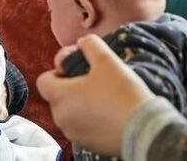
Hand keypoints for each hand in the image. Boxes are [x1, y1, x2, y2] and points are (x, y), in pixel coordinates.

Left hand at [37, 34, 154, 155]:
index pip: (43, 81)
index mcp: (59, 96)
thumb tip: (82, 42)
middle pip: (57, 97)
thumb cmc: (122, 93)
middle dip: (71, 88)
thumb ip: (90, 44)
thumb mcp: (106, 59)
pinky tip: (110, 114)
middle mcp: (61, 118)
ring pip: (69, 113)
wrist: (143, 128)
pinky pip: (82, 128)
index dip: (58, 72)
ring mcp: (73, 133)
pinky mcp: (87, 145)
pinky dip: (90, 120)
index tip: (76, 71)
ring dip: (80, 105)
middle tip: (95, 82)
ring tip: (104, 98)